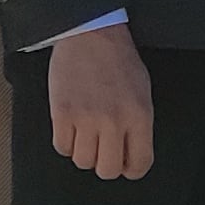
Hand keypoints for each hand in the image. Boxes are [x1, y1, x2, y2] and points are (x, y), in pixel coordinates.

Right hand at [47, 23, 156, 180]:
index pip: (140, 164)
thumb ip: (138, 124)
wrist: (91, 34)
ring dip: (84, 152)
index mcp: (139, 116)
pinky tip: (71, 128)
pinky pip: (62, 147)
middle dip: (106, 164)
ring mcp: (86, 119)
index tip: (126, 165)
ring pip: (83, 162)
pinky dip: (66, 143)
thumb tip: (130, 153)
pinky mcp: (62, 114)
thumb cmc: (118, 60)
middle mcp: (113, 121)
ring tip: (86, 134)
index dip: (132, 169)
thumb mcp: (142, 92)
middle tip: (104, 151)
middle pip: (108, 170)